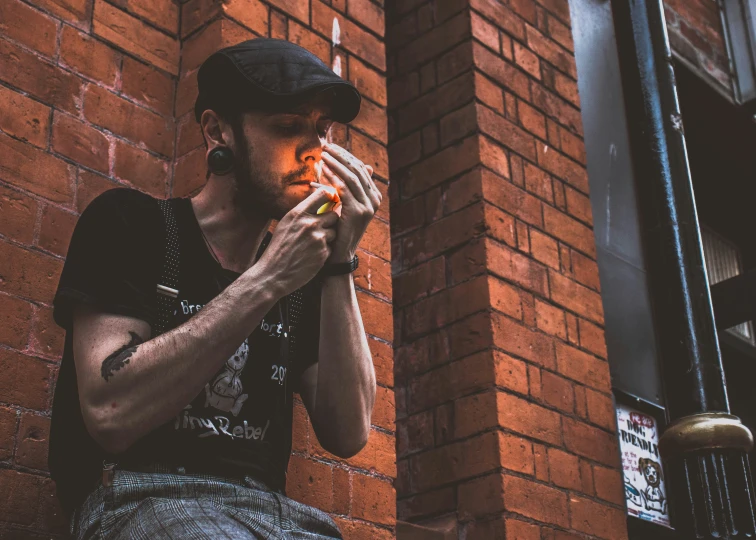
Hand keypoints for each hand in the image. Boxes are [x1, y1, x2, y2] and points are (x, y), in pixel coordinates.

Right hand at [255, 188, 338, 294]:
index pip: (323, 194)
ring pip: (334, 232)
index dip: (330, 196)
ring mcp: (318, 238)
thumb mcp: (286, 224)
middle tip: (320, 229)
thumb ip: (302, 213)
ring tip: (311, 245)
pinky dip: (324, 251)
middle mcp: (310, 223)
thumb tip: (319, 199)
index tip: (331, 201)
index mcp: (298, 213)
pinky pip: (331, 246)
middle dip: (330, 221)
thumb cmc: (279, 248)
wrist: (274, 274)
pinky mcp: (323, 253)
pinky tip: (311, 256)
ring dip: (327, 237)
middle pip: (334, 214)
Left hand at [319, 142, 381, 262]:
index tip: (331, 147)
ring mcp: (368, 206)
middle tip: (326, 146)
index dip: (345, 155)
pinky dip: (334, 177)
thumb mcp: (343, 204)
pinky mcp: (358, 212)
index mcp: (373, 196)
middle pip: (357, 169)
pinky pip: (344, 189)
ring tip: (324, 155)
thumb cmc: (337, 228)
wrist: (338, 254)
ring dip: (336, 163)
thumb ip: (344, 186)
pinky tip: (323, 170)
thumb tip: (335, 165)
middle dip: (341, 156)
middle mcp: (374, 200)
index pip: (360, 168)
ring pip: (351, 177)